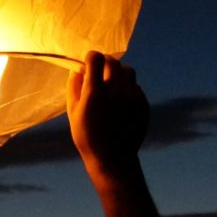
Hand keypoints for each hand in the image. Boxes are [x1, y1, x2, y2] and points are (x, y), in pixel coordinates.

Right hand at [68, 51, 147, 178]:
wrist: (113, 158)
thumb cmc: (88, 136)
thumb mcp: (73, 112)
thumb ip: (74, 87)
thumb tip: (78, 69)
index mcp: (95, 93)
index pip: (95, 59)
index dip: (90, 58)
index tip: (88, 62)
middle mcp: (116, 91)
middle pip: (113, 62)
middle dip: (105, 63)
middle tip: (100, 71)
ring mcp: (132, 97)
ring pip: (128, 71)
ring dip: (119, 73)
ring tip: (112, 85)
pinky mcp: (143, 104)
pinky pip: (136, 87)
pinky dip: (128, 88)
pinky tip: (121, 102)